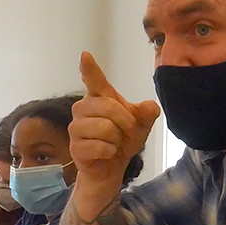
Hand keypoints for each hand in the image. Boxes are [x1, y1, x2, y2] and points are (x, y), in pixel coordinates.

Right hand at [70, 52, 159, 187]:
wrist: (110, 168)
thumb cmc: (122, 141)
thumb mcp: (141, 125)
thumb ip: (147, 113)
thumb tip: (150, 108)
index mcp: (98, 98)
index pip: (93, 80)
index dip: (89, 68)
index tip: (85, 56)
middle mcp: (82, 109)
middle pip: (108, 106)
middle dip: (125, 121)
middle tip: (126, 131)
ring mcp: (76, 128)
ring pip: (105, 128)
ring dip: (117, 139)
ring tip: (113, 143)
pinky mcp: (75, 147)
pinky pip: (101, 147)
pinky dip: (110, 152)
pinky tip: (106, 153)